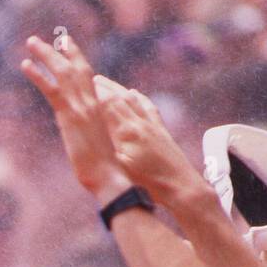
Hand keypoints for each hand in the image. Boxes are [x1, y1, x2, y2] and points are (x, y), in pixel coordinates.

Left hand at [21, 35, 129, 202]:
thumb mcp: (97, 145)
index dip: (76, 58)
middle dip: (59, 50)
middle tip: (43, 40)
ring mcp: (82, 107)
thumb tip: (82, 135)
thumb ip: (89, 133)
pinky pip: (52, 90)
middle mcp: (92, 102)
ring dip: (46, 54)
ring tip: (31, 42)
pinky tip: (26, 65)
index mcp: (99, 107)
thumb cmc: (106, 169)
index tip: (66, 45)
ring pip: (63, 72)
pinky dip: (38, 75)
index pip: (87, 75)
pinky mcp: (71, 116)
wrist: (110, 177)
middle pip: (75, 67)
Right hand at [94, 74, 203, 206]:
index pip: (109, 106)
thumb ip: (108, 149)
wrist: (182, 188)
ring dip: (118, 89)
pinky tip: (134, 93)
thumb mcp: (123, 170)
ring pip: (133, 100)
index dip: (96, 93)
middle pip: (120, 98)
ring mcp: (153, 126)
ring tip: (106, 82)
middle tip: (90, 77)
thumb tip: (92, 136)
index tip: (84, 83)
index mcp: (128, 134)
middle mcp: (140, 124)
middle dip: (104, 87)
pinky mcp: (162, 131)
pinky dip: (138, 98)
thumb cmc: (150, 184)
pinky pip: (148, 107)